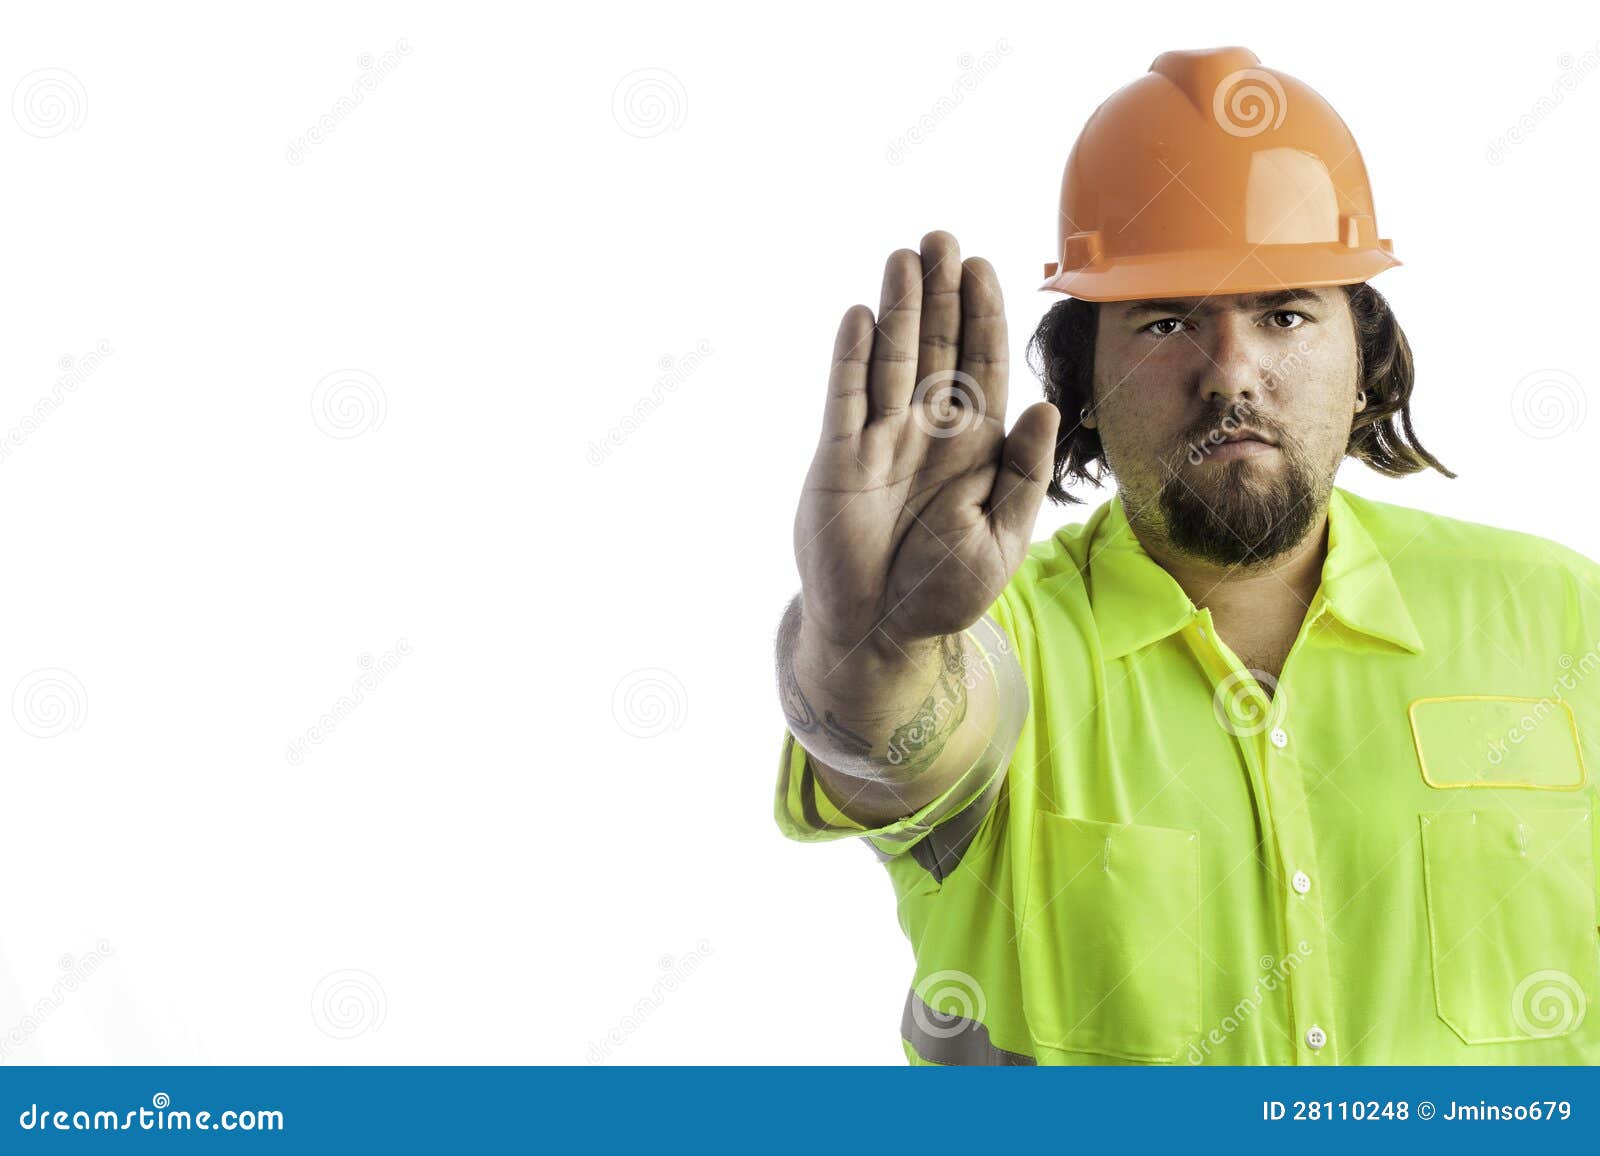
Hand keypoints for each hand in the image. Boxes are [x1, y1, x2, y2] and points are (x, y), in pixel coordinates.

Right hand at [792, 230, 1059, 662]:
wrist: (877, 632)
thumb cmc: (942, 594)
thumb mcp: (1000, 540)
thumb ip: (1024, 473)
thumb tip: (1044, 404)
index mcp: (974, 446)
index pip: (982, 365)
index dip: (983, 315)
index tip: (984, 267)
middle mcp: (928, 431)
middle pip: (935, 346)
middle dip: (940, 293)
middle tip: (941, 237)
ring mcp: (881, 440)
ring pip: (890, 359)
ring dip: (897, 308)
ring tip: (903, 256)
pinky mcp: (839, 458)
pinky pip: (845, 397)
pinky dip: (851, 356)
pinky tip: (859, 314)